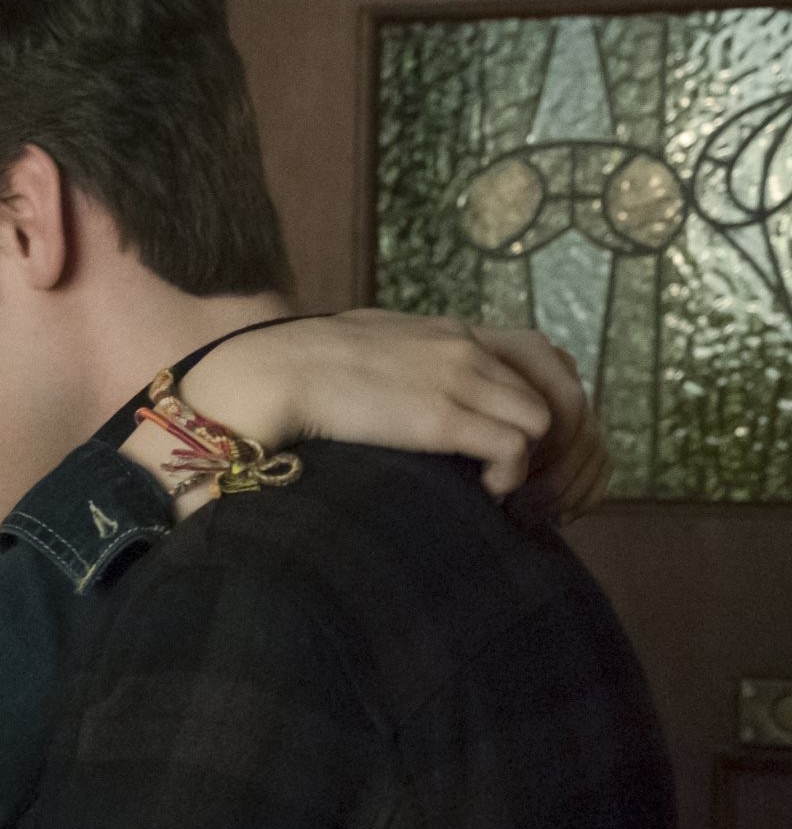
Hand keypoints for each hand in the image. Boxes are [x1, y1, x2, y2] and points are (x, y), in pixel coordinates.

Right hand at [173, 310, 608, 519]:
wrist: (265, 374)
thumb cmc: (296, 373)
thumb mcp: (367, 351)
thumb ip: (401, 363)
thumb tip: (395, 396)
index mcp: (450, 333)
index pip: (545, 357)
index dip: (555, 406)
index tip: (533, 449)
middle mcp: (466, 347)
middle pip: (563, 390)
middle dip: (565, 444)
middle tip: (536, 483)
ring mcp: (458, 378)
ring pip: (550, 421)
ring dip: (541, 466)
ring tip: (508, 494)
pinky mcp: (442, 416)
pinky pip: (516, 447)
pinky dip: (511, 479)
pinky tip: (483, 495)